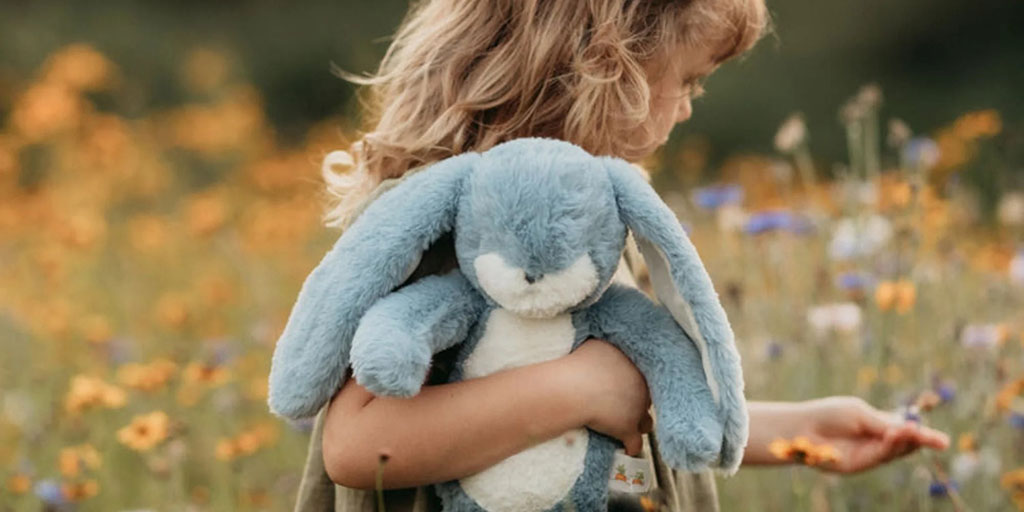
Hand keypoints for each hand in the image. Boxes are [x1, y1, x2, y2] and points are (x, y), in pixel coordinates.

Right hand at [565, 339, 652, 455]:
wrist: (575, 388)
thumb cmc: (580, 365)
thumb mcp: (596, 346)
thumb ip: (607, 349)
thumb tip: (604, 350)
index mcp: (634, 366)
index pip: (640, 376)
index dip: (631, 383)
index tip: (622, 386)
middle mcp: (641, 387)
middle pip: (645, 397)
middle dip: (636, 401)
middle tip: (622, 404)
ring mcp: (636, 410)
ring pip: (646, 421)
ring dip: (639, 423)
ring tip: (630, 426)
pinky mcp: (628, 429)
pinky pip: (634, 444)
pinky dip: (631, 447)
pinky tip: (627, 450)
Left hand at [801, 396, 949, 473]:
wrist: (803, 427)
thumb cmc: (828, 415)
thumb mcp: (860, 414)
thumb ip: (883, 423)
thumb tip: (910, 428)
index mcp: (876, 425)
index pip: (904, 430)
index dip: (921, 433)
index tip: (942, 439)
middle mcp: (875, 441)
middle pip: (905, 444)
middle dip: (920, 440)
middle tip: (934, 438)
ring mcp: (868, 454)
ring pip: (895, 452)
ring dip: (905, 441)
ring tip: (911, 430)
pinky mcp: (859, 466)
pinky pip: (880, 456)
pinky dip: (890, 446)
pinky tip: (895, 434)